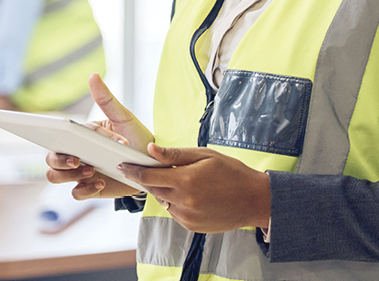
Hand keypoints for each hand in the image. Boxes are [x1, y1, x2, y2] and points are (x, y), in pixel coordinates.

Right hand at [45, 73, 154, 199]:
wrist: (154, 166)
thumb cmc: (137, 138)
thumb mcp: (124, 118)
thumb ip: (106, 100)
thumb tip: (93, 75)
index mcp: (79, 136)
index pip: (59, 135)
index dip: (54, 137)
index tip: (62, 138)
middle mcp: (75, 154)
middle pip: (50, 159)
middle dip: (59, 161)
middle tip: (78, 160)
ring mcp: (81, 172)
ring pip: (55, 177)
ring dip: (68, 175)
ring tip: (92, 171)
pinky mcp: (90, 189)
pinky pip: (76, 193)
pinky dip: (85, 189)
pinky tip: (101, 182)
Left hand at [117, 144, 271, 233]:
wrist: (255, 200)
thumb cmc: (232, 173)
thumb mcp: (204, 156)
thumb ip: (175, 155)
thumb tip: (150, 150)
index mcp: (186, 181)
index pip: (148, 177)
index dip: (133, 171)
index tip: (123, 166)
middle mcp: (184, 201)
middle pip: (154, 189)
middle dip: (151, 179)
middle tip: (158, 170)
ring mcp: (187, 217)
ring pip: (164, 201)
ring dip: (166, 191)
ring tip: (185, 182)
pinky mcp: (191, 227)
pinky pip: (174, 212)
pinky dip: (177, 203)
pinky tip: (193, 195)